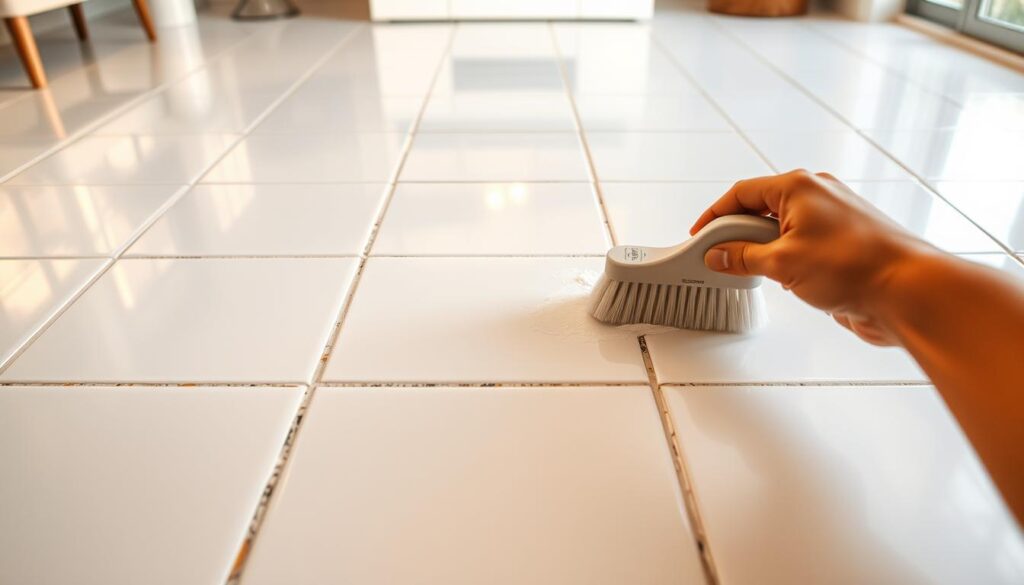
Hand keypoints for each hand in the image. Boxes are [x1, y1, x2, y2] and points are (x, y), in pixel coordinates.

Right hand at [690, 169, 932, 345]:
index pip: (742, 193)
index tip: (700, 236)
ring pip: (782, 230)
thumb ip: (743, 258)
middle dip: (739, 234)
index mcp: (799, 187)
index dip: (716, 215)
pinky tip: (784, 281)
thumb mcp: (782, 263)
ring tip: (753, 273)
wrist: (908, 292)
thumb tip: (719, 255)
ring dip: (763, 250)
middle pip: (761, 209)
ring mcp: (832, 219)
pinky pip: (802, 246)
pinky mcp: (844, 244)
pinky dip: (785, 260)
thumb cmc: (857, 266)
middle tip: (720, 259)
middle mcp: (817, 196)